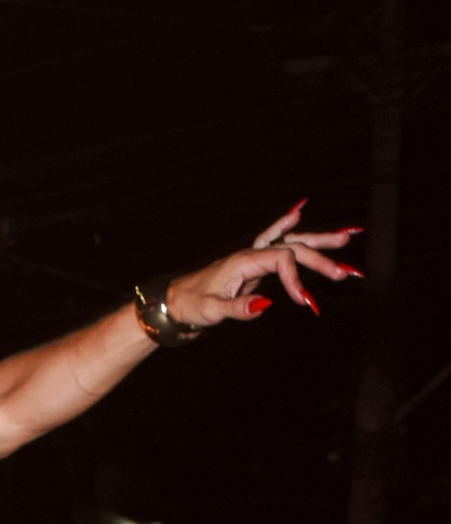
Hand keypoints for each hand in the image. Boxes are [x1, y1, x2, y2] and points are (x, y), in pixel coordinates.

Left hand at [165, 199, 361, 329]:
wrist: (175, 301)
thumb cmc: (192, 305)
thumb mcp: (212, 311)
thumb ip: (238, 308)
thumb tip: (265, 305)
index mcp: (244, 261)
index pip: (282, 261)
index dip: (296, 280)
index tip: (304, 302)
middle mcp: (251, 253)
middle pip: (293, 248)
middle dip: (321, 259)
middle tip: (347, 272)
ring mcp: (252, 256)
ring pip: (290, 243)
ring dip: (318, 242)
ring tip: (347, 237)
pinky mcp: (253, 265)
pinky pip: (278, 244)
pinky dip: (291, 230)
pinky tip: (299, 212)